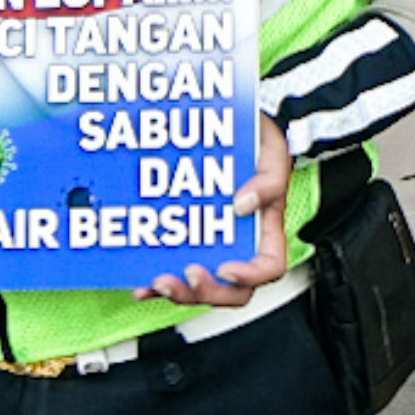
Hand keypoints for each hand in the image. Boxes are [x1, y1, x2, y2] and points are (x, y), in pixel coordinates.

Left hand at [140, 115, 288, 306]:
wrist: (240, 121)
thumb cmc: (260, 142)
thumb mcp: (273, 156)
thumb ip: (268, 183)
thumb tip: (242, 205)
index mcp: (266, 230)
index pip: (268, 267)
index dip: (249, 276)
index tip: (226, 268)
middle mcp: (240, 244)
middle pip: (232, 289)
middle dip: (206, 291)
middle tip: (186, 275)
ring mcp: (212, 245)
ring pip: (200, 286)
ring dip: (178, 292)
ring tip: (157, 282)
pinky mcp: (187, 240)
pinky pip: (174, 270)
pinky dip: (156, 283)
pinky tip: (140, 284)